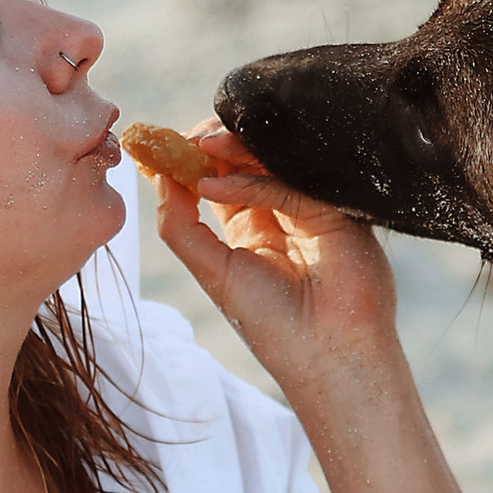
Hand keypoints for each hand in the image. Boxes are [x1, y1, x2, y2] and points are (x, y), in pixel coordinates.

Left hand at [149, 124, 403, 390]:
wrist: (326, 354)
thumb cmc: (270, 323)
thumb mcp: (211, 272)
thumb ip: (180, 226)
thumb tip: (158, 178)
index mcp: (250, 228)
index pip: (219, 178)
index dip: (191, 160)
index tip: (159, 146)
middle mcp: (279, 212)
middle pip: (244, 162)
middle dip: (211, 145)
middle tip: (180, 138)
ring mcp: (308, 209)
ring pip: (269, 163)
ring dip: (230, 149)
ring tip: (195, 145)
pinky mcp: (334, 211)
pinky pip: (289, 185)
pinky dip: (250, 180)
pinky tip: (213, 186)